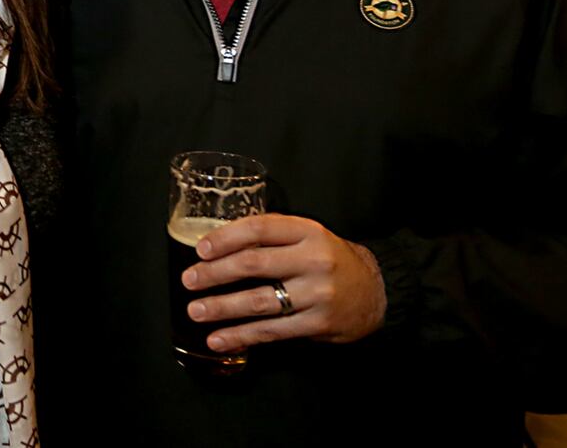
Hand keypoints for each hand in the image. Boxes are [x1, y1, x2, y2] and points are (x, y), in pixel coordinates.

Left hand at [182, 213, 385, 352]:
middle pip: (253, 264)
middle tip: (189, 280)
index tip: (200, 249)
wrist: (377, 290)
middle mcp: (313, 260)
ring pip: (259, 301)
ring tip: (196, 311)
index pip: (259, 228)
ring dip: (221, 307)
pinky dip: (241, 336)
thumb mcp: (308, 236)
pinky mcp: (317, 324)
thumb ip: (271, 236)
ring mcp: (317, 294)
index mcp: (308, 231)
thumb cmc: (330, 259)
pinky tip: (218, 339)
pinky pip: (271, 331)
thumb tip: (217, 244)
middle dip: (214, 273)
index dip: (225, 238)